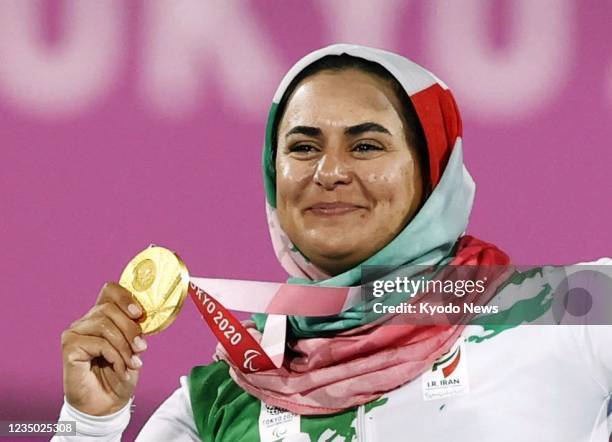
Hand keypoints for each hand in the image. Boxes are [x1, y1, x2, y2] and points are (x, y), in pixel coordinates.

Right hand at [61, 282, 146, 415]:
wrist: (108, 403)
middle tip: (141, 348)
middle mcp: (85, 321)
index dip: (125, 297)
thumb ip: (134, 328)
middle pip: (109, 308)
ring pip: (105, 325)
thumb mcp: (134, 347)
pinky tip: (120, 368)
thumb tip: (141, 314)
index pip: (109, 290)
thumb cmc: (121, 373)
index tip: (139, 313)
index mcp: (102, 316)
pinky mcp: (69, 348)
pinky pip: (98, 343)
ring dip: (124, 346)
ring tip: (133, 363)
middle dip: (130, 329)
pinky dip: (115, 357)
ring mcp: (74, 333)